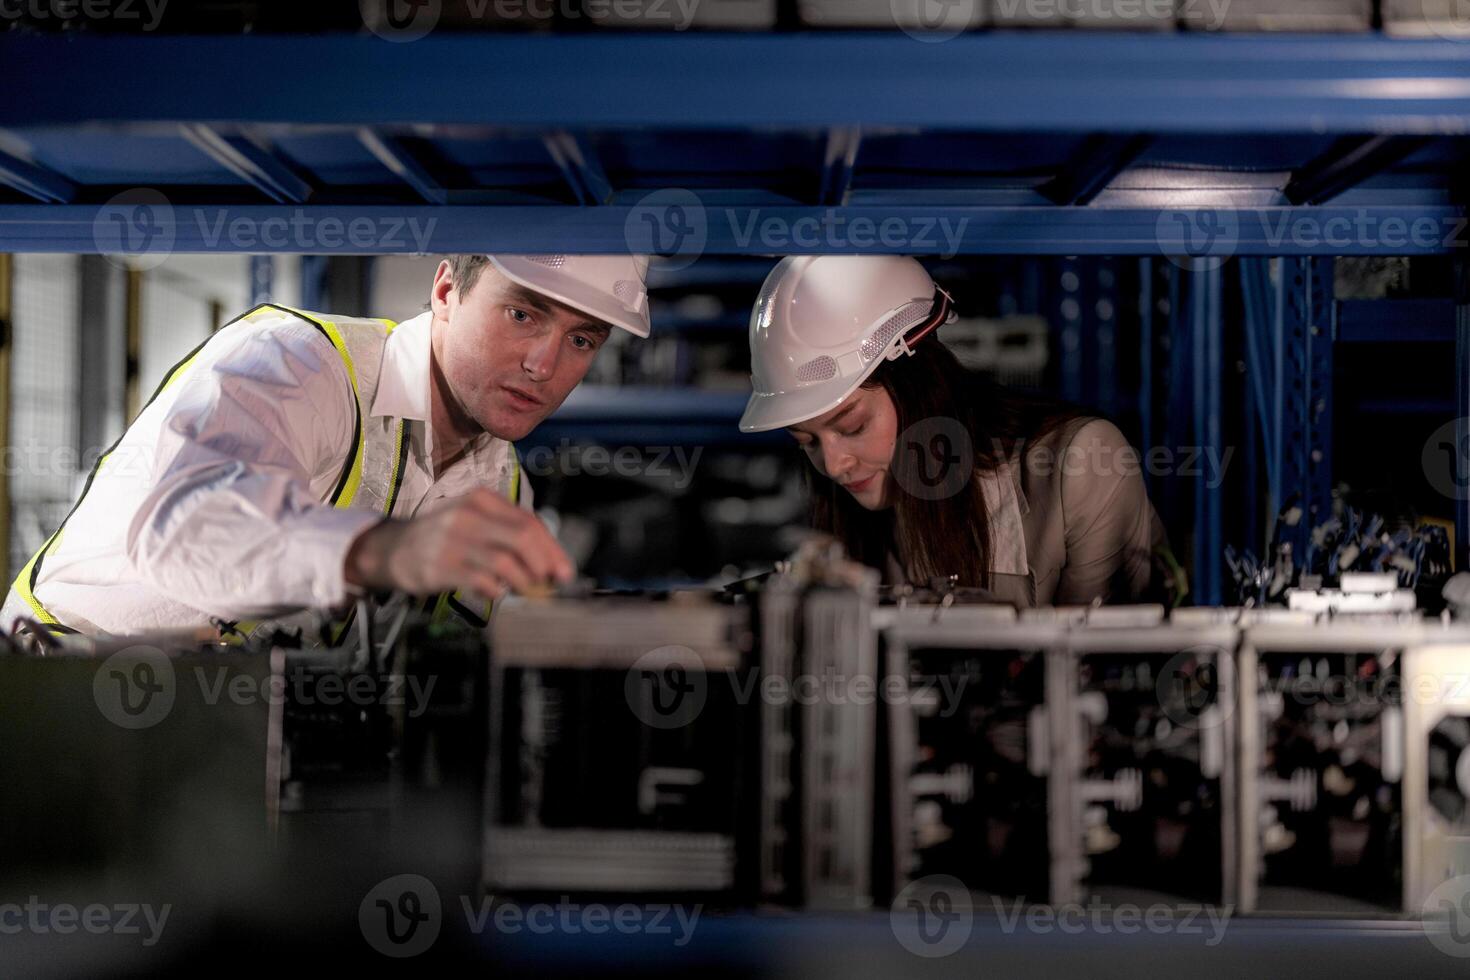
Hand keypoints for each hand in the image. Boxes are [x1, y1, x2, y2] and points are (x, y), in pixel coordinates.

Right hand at [343, 488, 573, 598]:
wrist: (392, 548)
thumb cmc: (445, 538)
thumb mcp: (476, 522)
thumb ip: (509, 536)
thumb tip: (551, 563)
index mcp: (482, 499)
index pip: (529, 522)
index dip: (553, 549)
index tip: (565, 572)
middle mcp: (468, 514)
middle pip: (522, 537)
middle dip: (544, 563)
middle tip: (550, 583)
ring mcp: (453, 539)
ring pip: (505, 561)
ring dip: (523, 581)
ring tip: (525, 590)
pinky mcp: (440, 565)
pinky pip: (481, 581)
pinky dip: (496, 590)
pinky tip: (496, 593)